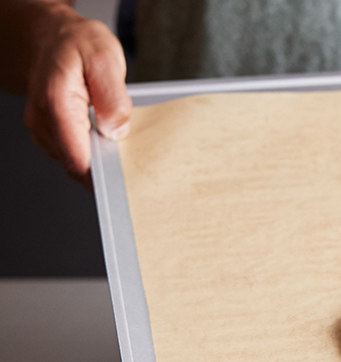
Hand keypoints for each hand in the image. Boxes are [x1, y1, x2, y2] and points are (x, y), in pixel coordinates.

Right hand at [20, 3, 131, 186]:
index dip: (103, 176)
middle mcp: (43, 121)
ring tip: (113, 129)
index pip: (78, 160)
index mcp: (57, 104)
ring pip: (77, 160)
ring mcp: (43, 129)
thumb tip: (116, 130)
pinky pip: (75, 151)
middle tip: (130, 151)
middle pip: (78, 165)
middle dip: (106, 164)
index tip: (126, 179)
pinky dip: (92, 147)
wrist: (53, 36)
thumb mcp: (106, 59)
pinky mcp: (49, 132)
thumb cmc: (77, 44)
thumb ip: (113, 98)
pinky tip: (102, 130)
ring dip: (100, 155)